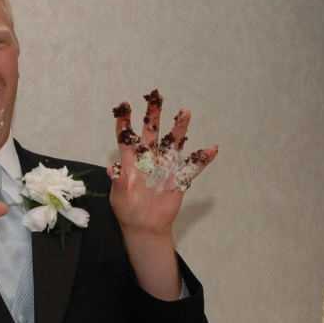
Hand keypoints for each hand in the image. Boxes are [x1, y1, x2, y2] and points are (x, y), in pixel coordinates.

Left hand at [109, 90, 216, 241]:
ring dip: (179, 128)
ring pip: (173, 142)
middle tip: (157, 95)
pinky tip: (212, 148)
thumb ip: (118, 183)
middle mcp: (149, 159)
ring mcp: (165, 167)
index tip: (123, 106)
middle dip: (154, 114)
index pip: (127, 138)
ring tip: (185, 111)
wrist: (145, 227)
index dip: (125, 122)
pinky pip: (193, 167)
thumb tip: (110, 169)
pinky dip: (203, 158)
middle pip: (151, 132)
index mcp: (132, 161)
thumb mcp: (119, 197)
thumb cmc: (128, 210)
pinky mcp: (179, 179)